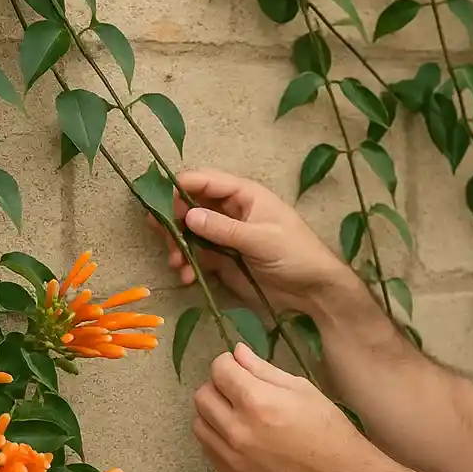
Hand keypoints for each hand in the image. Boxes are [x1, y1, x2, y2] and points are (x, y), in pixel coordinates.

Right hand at [153, 168, 351, 314]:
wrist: (313, 289)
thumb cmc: (296, 254)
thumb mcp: (261, 239)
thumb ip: (224, 229)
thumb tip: (188, 215)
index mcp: (244, 195)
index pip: (205, 181)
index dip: (181, 187)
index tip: (160, 202)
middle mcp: (231, 211)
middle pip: (191, 205)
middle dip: (173, 219)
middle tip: (162, 235)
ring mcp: (225, 235)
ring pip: (189, 231)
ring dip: (177, 244)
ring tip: (176, 262)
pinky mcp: (222, 258)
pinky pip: (196, 255)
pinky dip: (186, 263)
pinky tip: (185, 275)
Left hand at [191, 343, 382, 471]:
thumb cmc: (327, 428)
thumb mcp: (301, 389)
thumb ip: (263, 370)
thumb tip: (237, 352)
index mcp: (257, 401)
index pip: (219, 370)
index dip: (228, 362)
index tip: (238, 366)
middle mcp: (237, 429)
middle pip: (202, 395)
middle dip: (217, 385)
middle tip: (237, 389)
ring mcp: (232, 456)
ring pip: (199, 423)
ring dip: (213, 412)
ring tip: (235, 413)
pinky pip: (208, 448)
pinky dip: (217, 436)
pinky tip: (238, 435)